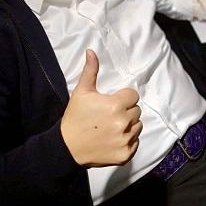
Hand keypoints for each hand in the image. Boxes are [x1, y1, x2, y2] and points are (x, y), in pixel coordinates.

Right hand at [60, 49, 141, 166]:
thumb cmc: (75, 117)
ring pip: (138, 126)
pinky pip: (136, 142)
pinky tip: (113, 139)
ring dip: (129, 125)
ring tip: (111, 127)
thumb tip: (91, 51)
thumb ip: (90, 71)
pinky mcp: (126, 154)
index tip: (111, 103)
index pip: (133, 96)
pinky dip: (127, 141)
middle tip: (109, 116)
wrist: (67, 147)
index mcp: (115, 105)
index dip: (123, 98)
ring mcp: (125, 140)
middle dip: (126, 111)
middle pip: (137, 111)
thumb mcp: (81, 92)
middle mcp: (123, 123)